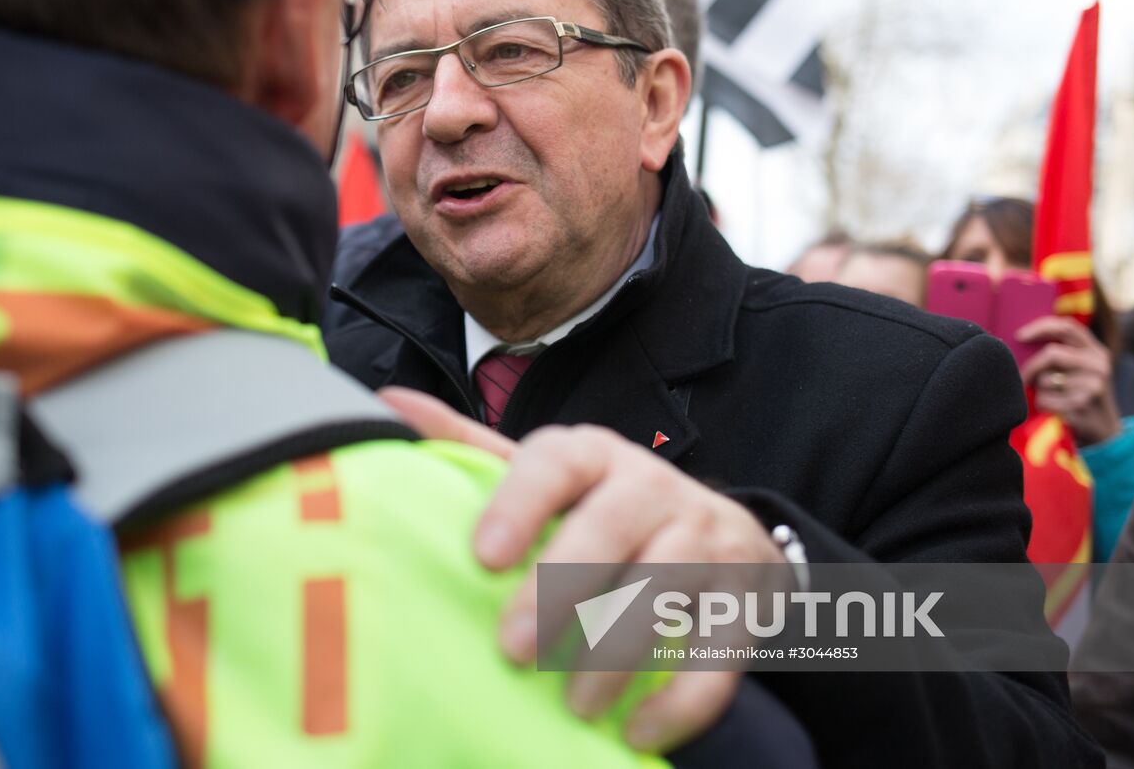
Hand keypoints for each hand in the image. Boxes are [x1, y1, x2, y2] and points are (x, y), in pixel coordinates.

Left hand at [382, 386, 784, 752]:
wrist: (729, 536)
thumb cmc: (607, 510)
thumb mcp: (549, 477)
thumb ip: (472, 449)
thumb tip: (388, 403)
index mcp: (595, 454)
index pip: (556, 460)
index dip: (519, 503)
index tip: (482, 557)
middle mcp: (653, 486)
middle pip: (608, 528)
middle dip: (557, 590)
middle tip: (511, 650)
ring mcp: (708, 537)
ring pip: (662, 587)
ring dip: (614, 651)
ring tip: (571, 703)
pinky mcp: (745, 597)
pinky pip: (719, 650)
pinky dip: (681, 698)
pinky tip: (637, 731)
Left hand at [1017, 316, 1121, 444]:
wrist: (1102, 428)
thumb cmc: (1079, 393)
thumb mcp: (1078, 369)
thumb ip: (1060, 352)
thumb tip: (1021, 339)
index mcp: (1096, 350)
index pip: (1067, 327)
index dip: (1041, 327)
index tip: (1019, 336)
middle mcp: (1098, 364)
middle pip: (1052, 353)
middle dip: (1031, 366)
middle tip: (1023, 378)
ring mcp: (1094, 385)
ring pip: (1046, 379)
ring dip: (1038, 389)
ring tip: (1049, 395)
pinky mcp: (1083, 405)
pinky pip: (1045, 399)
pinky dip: (1040, 404)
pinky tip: (1052, 408)